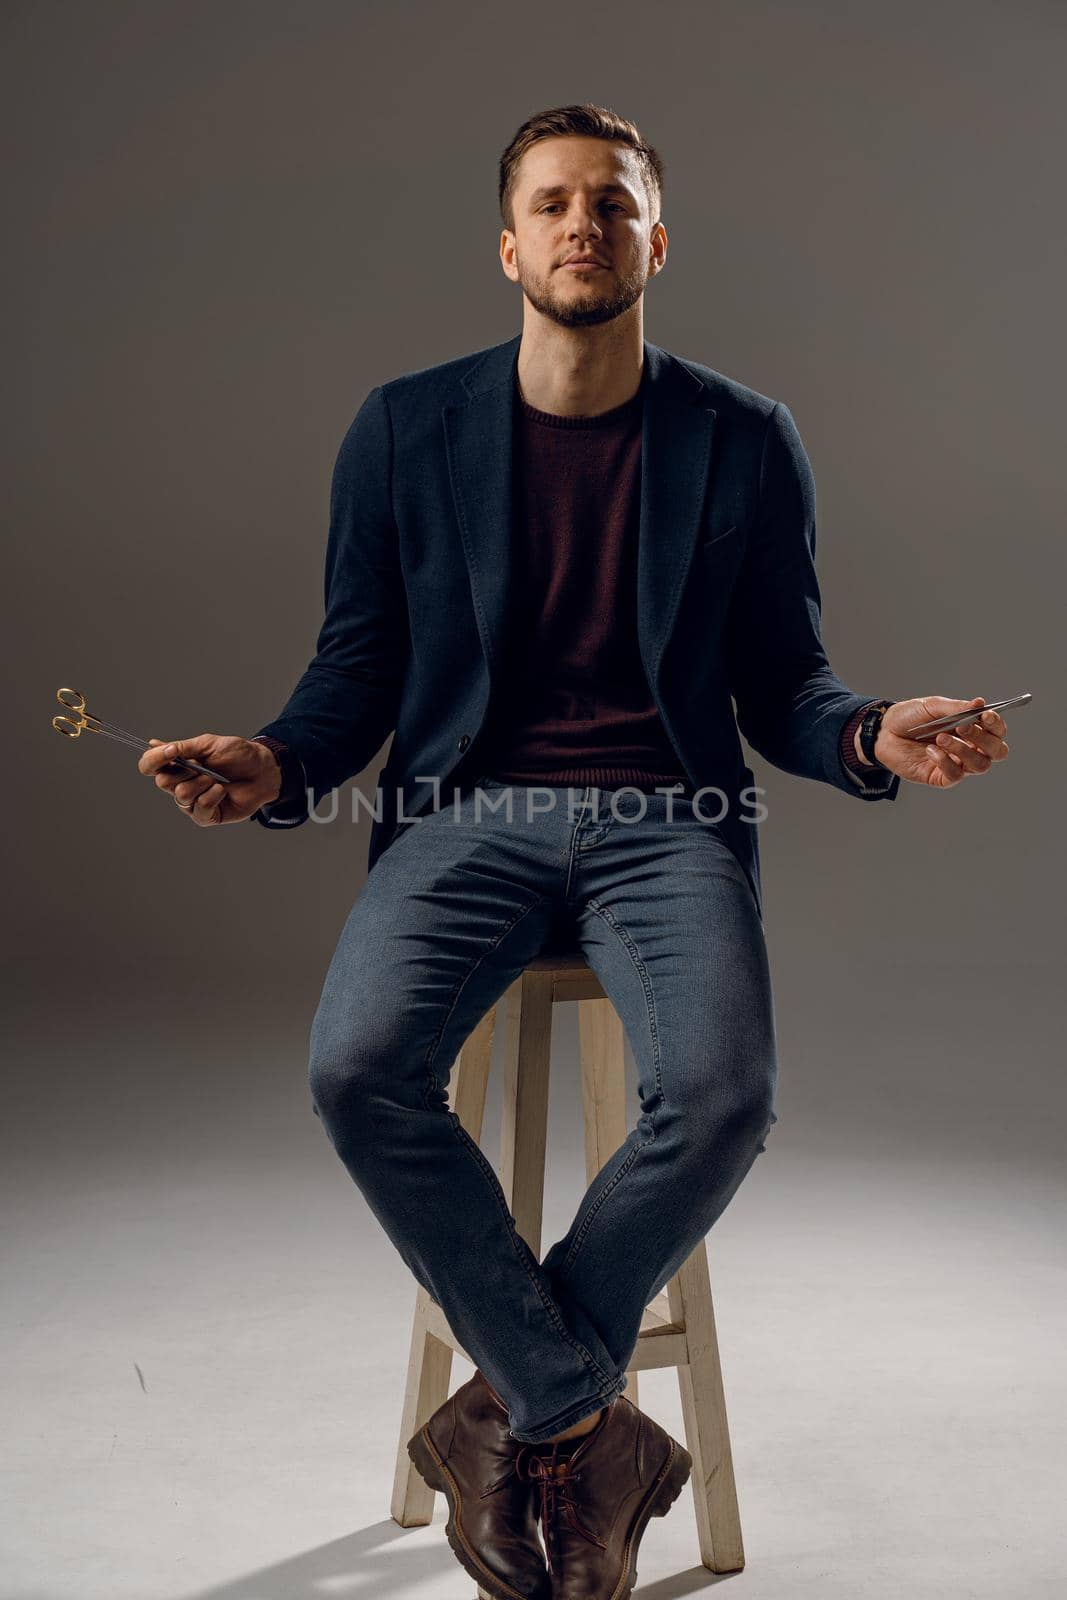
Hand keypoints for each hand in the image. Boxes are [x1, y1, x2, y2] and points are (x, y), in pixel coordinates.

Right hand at [137, 734, 282, 824]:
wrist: (262, 769)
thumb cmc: (237, 754)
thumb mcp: (208, 744)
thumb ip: (182, 747)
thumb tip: (154, 744)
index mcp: (177, 765)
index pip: (149, 766)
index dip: (153, 760)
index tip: (170, 751)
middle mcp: (180, 784)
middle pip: (162, 782)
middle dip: (183, 771)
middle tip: (203, 766)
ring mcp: (192, 802)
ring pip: (180, 795)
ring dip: (200, 783)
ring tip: (216, 778)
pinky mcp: (206, 816)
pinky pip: (199, 809)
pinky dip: (211, 796)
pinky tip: (222, 790)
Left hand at [871, 697, 1010, 788]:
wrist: (883, 731)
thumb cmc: (910, 717)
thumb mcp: (933, 707)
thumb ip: (957, 707)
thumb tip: (980, 703)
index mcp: (972, 729)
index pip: (997, 731)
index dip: (996, 725)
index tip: (985, 715)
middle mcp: (969, 748)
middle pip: (997, 751)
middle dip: (984, 739)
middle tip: (963, 727)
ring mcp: (957, 764)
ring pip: (980, 765)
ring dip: (963, 750)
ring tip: (941, 737)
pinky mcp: (941, 777)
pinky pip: (955, 776)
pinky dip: (945, 762)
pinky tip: (930, 750)